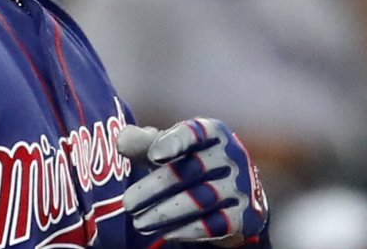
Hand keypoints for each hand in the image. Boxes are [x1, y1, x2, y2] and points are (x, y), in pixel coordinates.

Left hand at [118, 118, 268, 245]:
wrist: (237, 194)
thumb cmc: (193, 164)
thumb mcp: (170, 150)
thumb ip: (145, 143)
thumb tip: (121, 140)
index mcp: (212, 132)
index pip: (195, 132)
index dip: (175, 142)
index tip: (153, 154)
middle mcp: (231, 155)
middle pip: (191, 170)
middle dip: (155, 188)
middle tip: (127, 203)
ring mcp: (241, 185)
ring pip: (200, 199)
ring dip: (165, 213)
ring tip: (139, 222)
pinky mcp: (245, 214)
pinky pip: (215, 224)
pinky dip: (188, 229)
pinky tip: (165, 233)